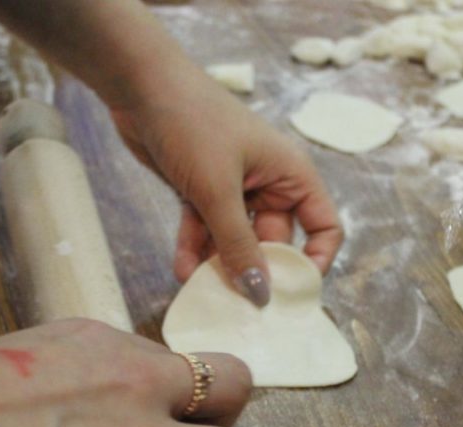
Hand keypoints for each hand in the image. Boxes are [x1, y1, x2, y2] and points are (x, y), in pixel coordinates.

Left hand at [110, 69, 342, 304]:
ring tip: (203, 291)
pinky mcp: (201, 190)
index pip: (323, 226)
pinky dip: (193, 248)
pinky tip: (181, 270)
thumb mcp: (218, 192)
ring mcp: (233, 188)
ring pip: (234, 240)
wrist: (140, 86)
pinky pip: (204, 229)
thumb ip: (239, 246)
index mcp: (290, 175)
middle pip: (273, 241)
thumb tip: (261, 294)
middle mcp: (268, 184)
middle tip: (238, 304)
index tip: (292, 292)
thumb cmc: (193, 125)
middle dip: (255, 271)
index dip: (314, 261)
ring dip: (219, 265)